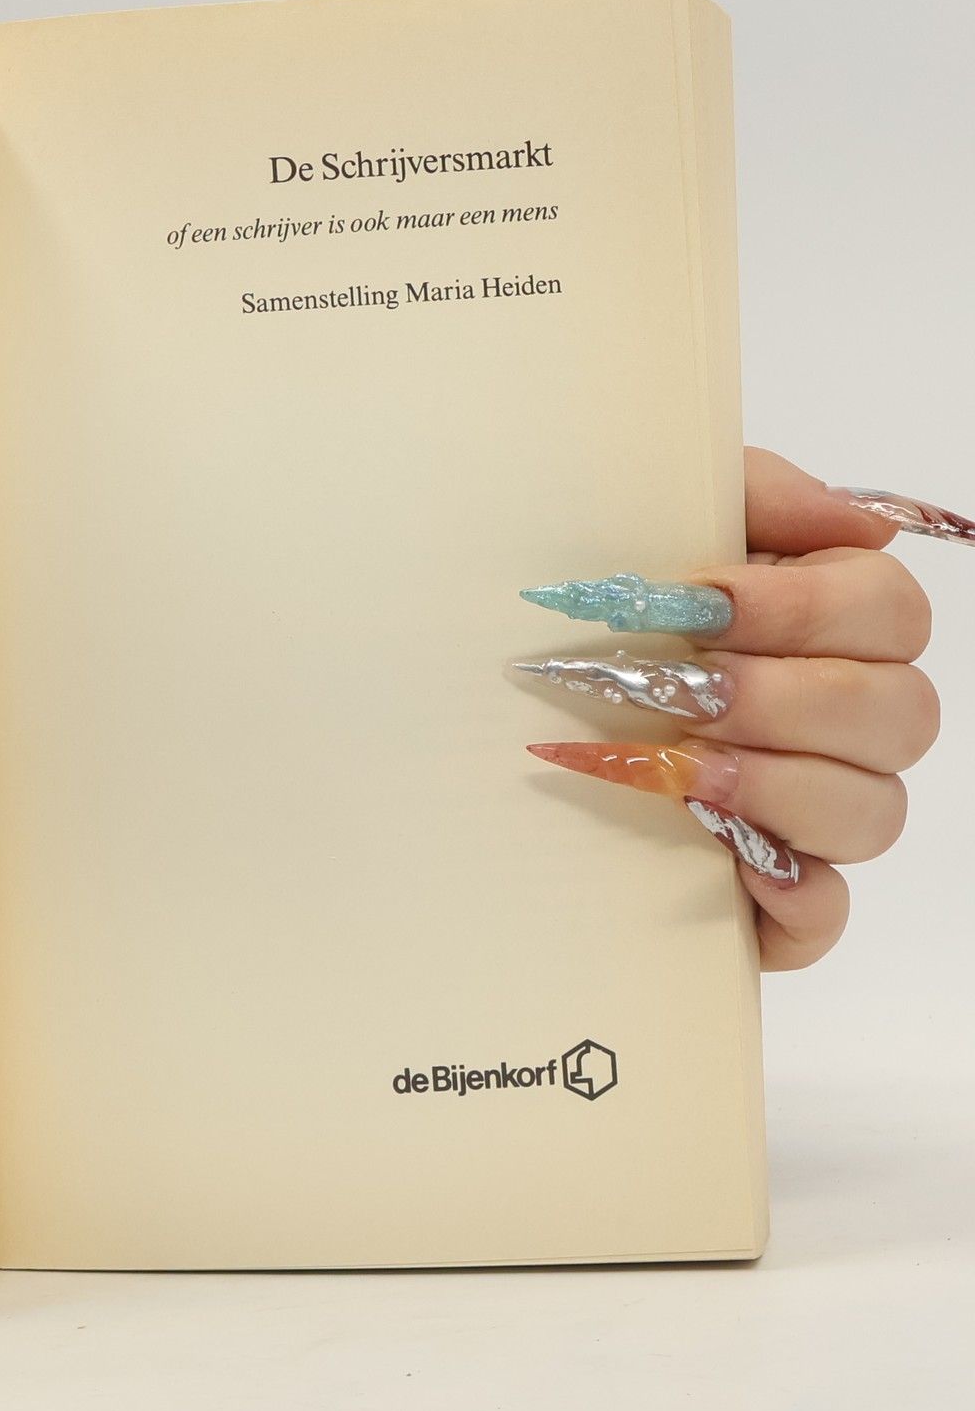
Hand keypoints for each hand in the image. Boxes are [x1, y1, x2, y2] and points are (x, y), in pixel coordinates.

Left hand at [522, 448, 953, 971]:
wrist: (510, 690)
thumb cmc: (601, 606)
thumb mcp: (659, 520)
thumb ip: (757, 495)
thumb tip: (860, 522)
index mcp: (834, 626)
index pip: (890, 613)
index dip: (807, 607)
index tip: (703, 603)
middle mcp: (846, 722)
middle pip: (899, 714)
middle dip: (782, 699)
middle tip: (683, 691)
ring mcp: (815, 814)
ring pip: (871, 812)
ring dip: (778, 788)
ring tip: (682, 770)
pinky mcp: (772, 897)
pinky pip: (825, 915)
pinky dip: (793, 899)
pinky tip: (734, 866)